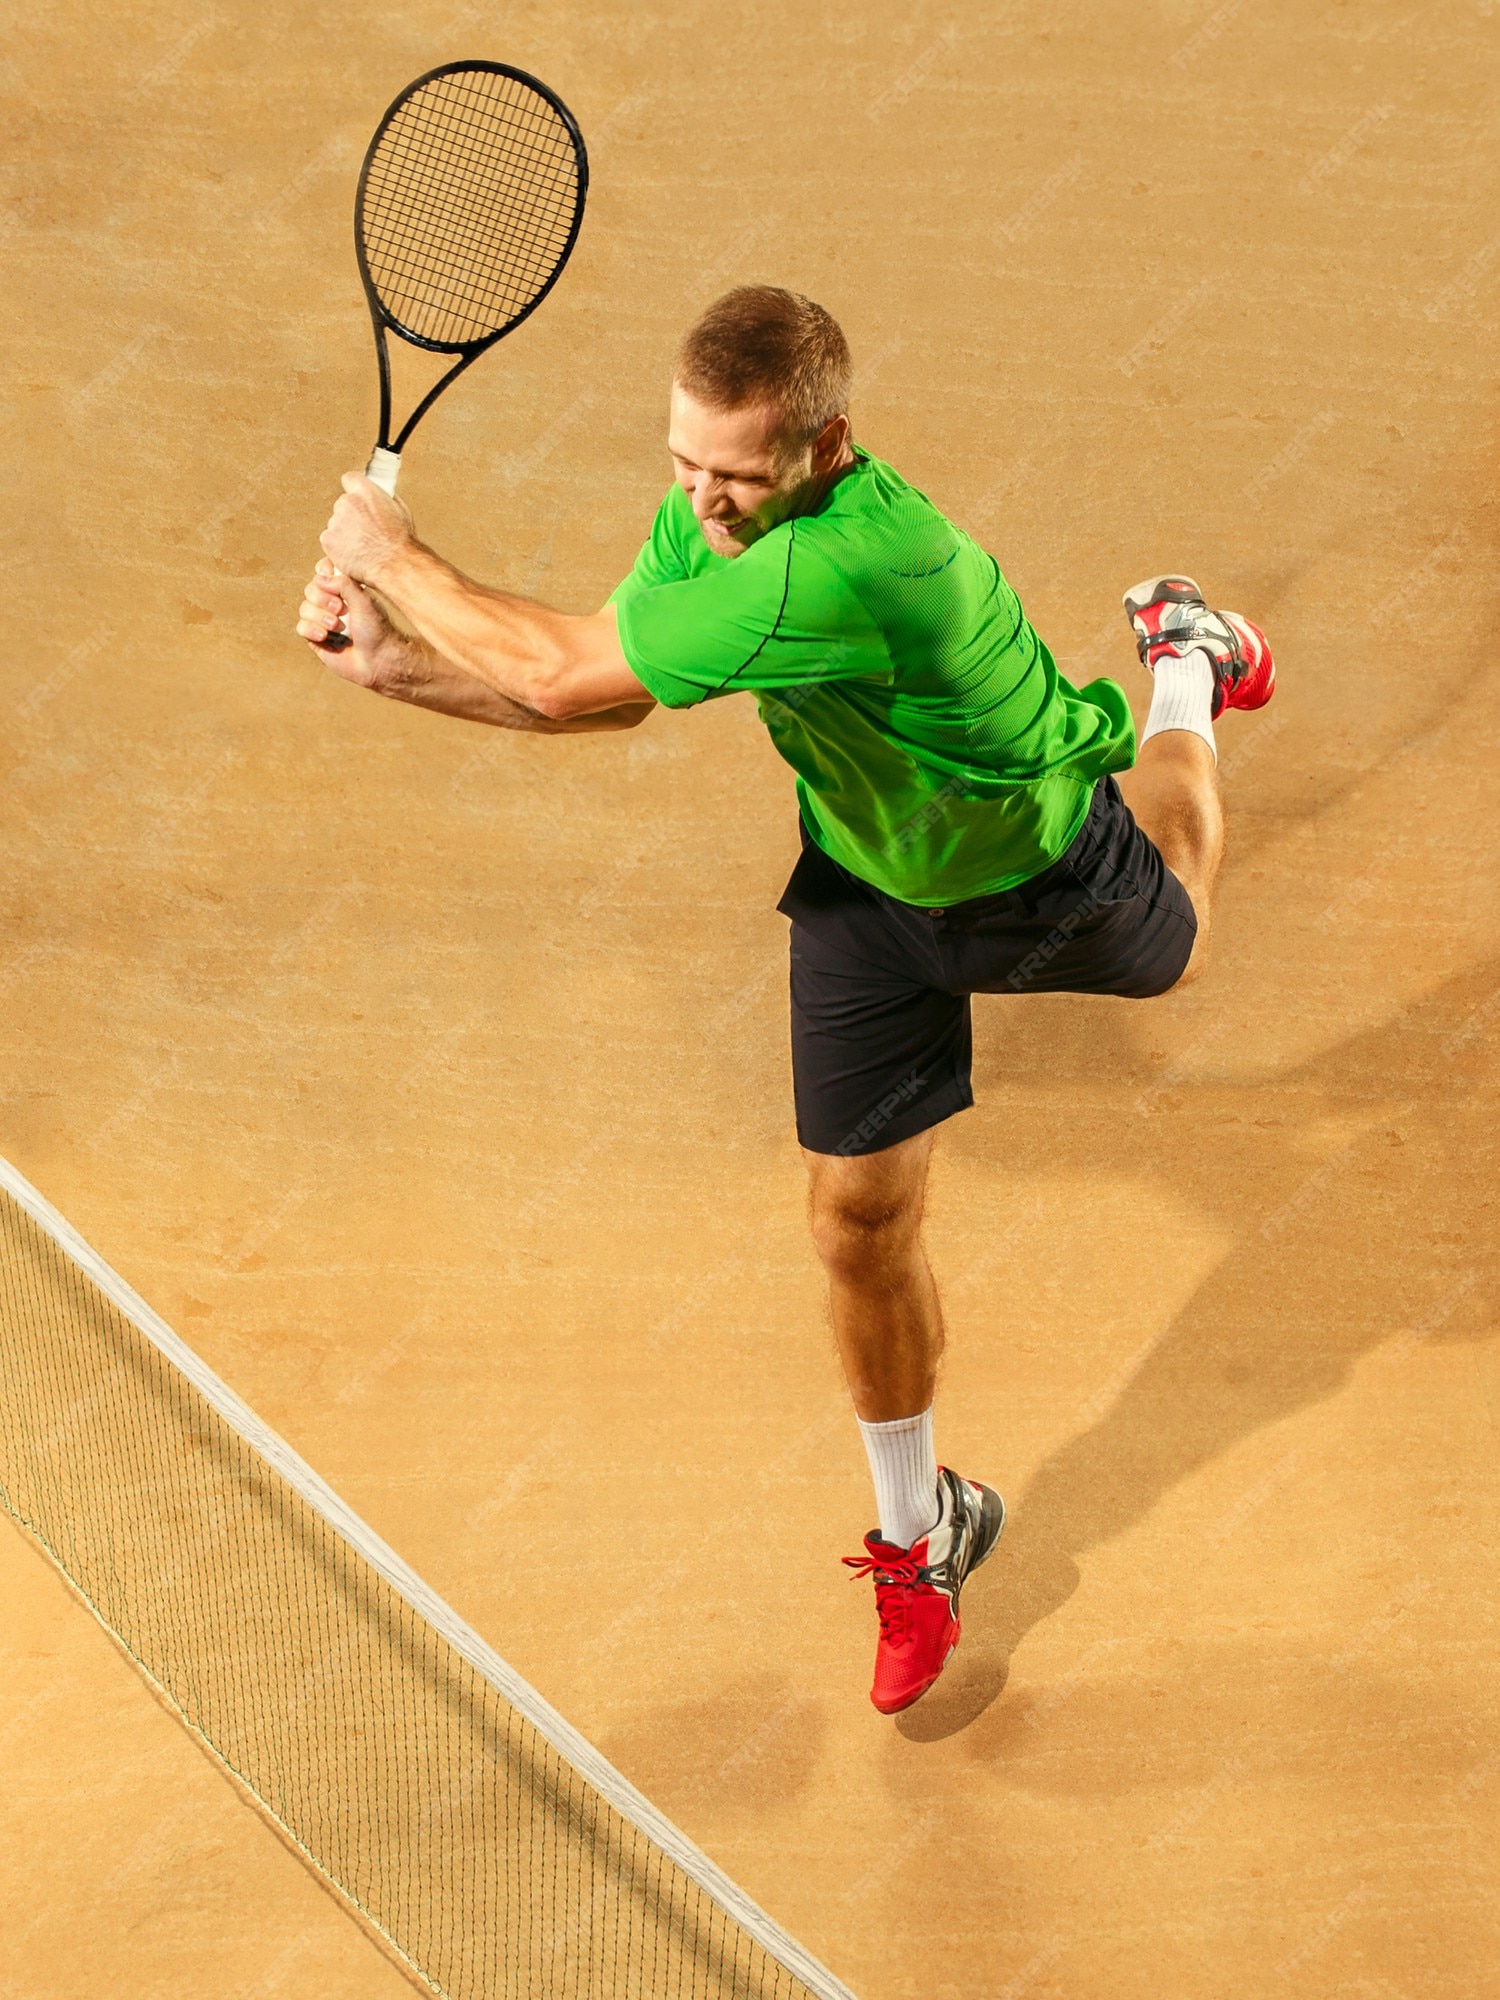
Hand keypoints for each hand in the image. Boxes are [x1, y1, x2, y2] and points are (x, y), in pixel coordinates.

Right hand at [296, 558, 396, 687]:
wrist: (377, 660)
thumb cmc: (375, 630)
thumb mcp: (363, 600)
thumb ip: (343, 583)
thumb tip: (320, 578)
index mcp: (346, 591)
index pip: (324, 572)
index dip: (323, 572)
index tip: (329, 576)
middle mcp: (333, 604)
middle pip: (310, 590)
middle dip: (322, 599)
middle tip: (341, 609)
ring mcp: (323, 621)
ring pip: (304, 608)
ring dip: (319, 616)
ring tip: (336, 626)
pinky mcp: (316, 639)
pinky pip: (301, 627)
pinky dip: (311, 629)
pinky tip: (324, 636)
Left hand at [318, 471, 414, 583]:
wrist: (394, 564)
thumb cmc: (400, 541)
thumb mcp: (400, 510)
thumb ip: (384, 499)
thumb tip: (380, 496)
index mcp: (365, 491)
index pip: (349, 479)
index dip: (353, 490)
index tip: (356, 497)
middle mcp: (348, 502)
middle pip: (342, 504)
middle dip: (351, 515)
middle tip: (365, 530)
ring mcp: (336, 521)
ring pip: (336, 523)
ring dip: (344, 532)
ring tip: (362, 545)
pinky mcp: (328, 538)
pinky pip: (329, 539)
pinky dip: (337, 547)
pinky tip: (353, 553)